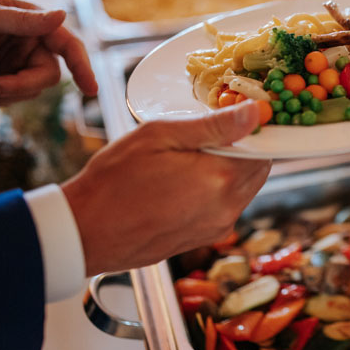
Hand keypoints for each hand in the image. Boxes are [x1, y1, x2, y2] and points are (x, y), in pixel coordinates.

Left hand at [0, 0, 97, 105]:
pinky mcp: (2, 80)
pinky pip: (11, 98)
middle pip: (48, 75)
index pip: (67, 45)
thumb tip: (62, 15)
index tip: (91, 90)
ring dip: (4, 93)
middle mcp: (29, 44)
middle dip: (21, 84)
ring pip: (30, 91)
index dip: (82, 66)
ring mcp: (15, 63)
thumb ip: (23, 19)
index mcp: (32, 23)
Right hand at [62, 102, 272, 275]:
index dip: (255, 130)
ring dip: (232, 168)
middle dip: (245, 148)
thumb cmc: (115, 180)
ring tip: (195, 153)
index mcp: (221, 180)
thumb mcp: (161, 136)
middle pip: (258, 169)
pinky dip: (219, 188)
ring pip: (245, 188)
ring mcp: (218, 226)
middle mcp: (227, 208)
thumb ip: (214, 126)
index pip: (263, 149)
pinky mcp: (206, 237)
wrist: (86, 232)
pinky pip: (227, 205)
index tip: (240, 114)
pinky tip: (188, 177)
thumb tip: (255, 112)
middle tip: (214, 130)